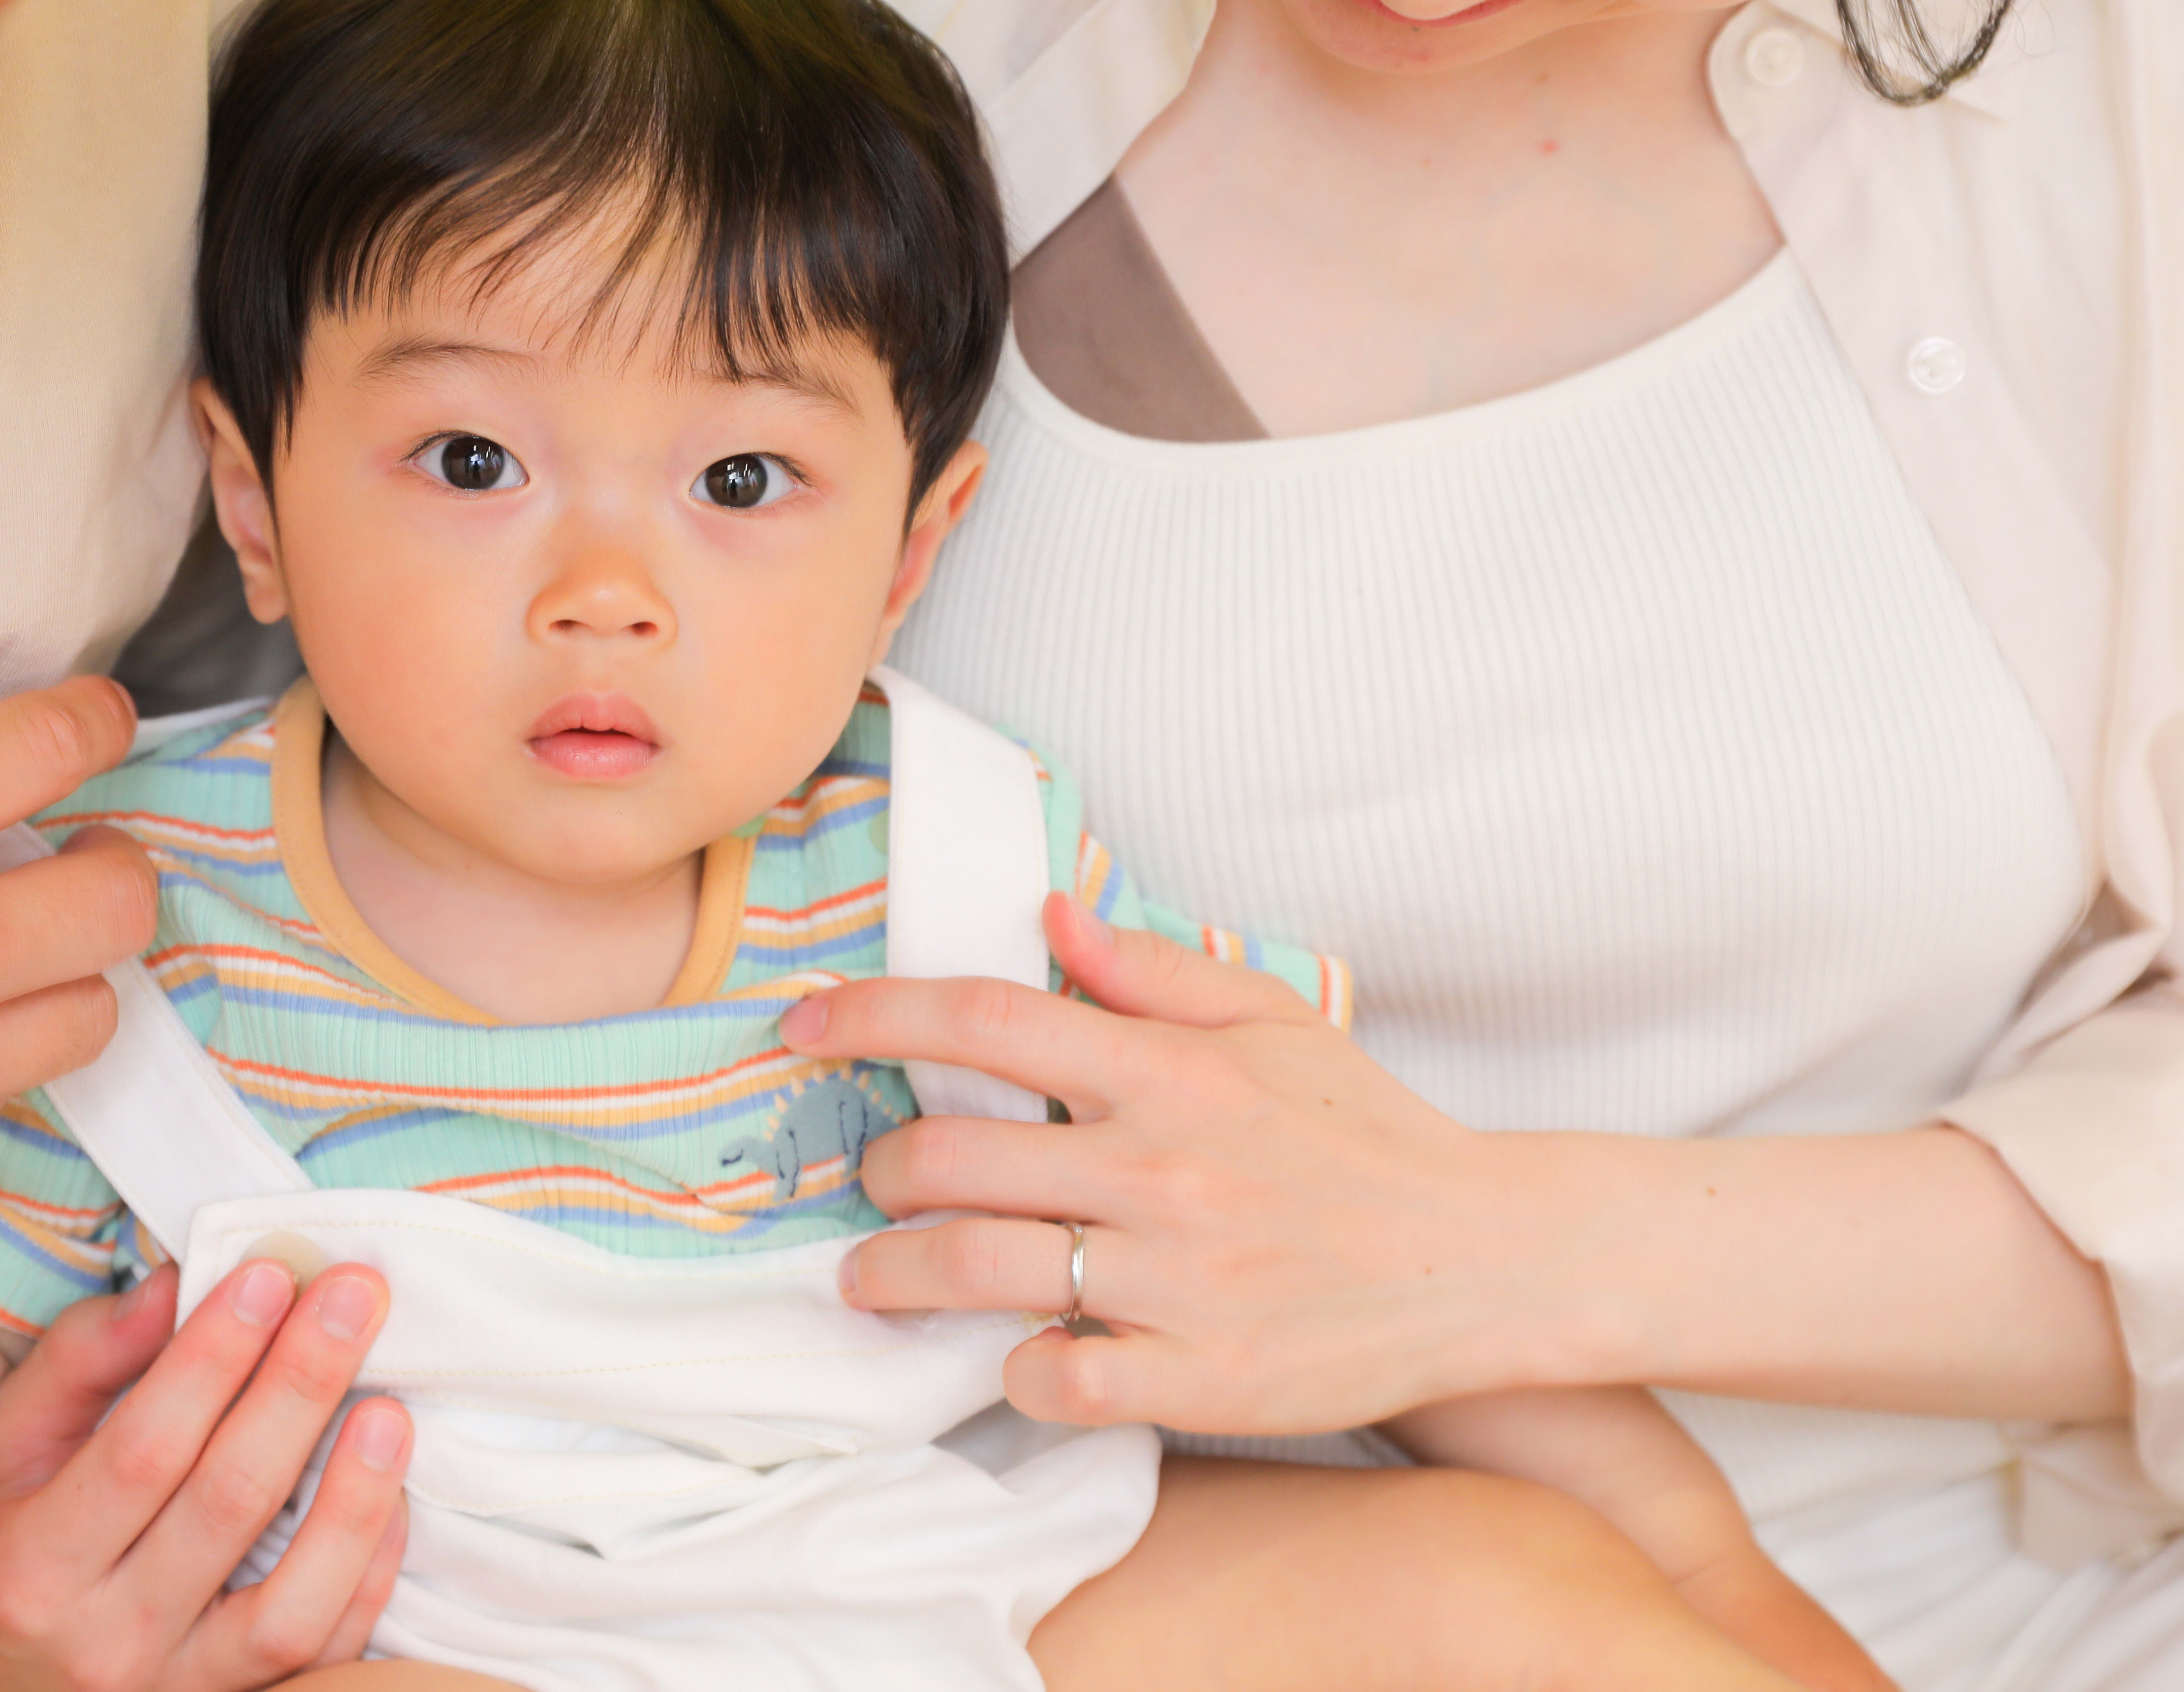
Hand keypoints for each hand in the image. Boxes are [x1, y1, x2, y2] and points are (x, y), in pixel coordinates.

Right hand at [0, 1262, 414, 1691]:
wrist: (6, 1684)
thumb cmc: (11, 1542)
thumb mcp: (11, 1445)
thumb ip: (82, 1360)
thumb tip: (174, 1283)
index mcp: (33, 1564)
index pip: (144, 1448)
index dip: (213, 1357)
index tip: (269, 1272)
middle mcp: (103, 1638)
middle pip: (225, 1504)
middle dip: (298, 1386)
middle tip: (353, 1293)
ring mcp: (176, 1688)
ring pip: (289, 1607)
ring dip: (352, 1499)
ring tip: (389, 1406)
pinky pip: (324, 1654)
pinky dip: (368, 1573)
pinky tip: (393, 1493)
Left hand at [786, 893, 1534, 1434]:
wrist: (1490, 1259)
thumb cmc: (1370, 1136)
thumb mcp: (1275, 1020)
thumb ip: (1151, 969)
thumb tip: (1046, 917)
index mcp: (1171, 1073)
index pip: (983, 1022)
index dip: (873, 1016)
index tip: (804, 1028)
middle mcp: (1163, 1169)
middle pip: (953, 1156)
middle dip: (883, 1167)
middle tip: (872, 1178)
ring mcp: (1180, 1278)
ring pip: (979, 1268)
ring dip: (898, 1273)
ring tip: (871, 1276)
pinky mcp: (1205, 1376)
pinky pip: (1059, 1375)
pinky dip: (1016, 1367)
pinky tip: (1012, 1351)